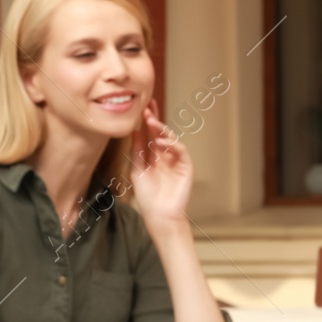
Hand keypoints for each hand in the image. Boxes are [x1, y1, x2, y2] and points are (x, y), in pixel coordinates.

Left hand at [130, 102, 192, 230]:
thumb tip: (135, 131)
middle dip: (155, 119)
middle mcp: (166, 156)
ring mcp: (177, 161)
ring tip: (152, 121)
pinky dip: (172, 144)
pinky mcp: (186, 167)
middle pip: (161, 133)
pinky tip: (162, 142)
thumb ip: (137, 152)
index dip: (147, 121)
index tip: (141, 107)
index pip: (151, 135)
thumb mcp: (137, 170)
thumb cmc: (147, 197)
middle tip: (148, 106)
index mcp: (154, 156)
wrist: (159, 215)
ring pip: (171, 139)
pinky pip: (181, 151)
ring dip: (162, 130)